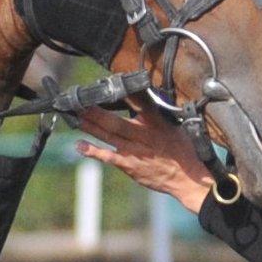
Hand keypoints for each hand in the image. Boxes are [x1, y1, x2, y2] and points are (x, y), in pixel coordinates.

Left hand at [73, 105, 212, 206]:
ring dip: (89, 125)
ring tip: (74, 116)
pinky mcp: (129, 164)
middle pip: (114, 120)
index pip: (137, 101)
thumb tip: (143, 97)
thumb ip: (157, 113)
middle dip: (94, 111)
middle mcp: (143, 134)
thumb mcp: (174, 125)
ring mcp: (134, 150)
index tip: (105, 84)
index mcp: (155, 121)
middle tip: (78, 102)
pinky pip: (108, 156)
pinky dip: (93, 151)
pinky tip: (79, 145)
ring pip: (107, 135)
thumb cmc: (182, 150)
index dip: (120, 92)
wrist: (187, 177)